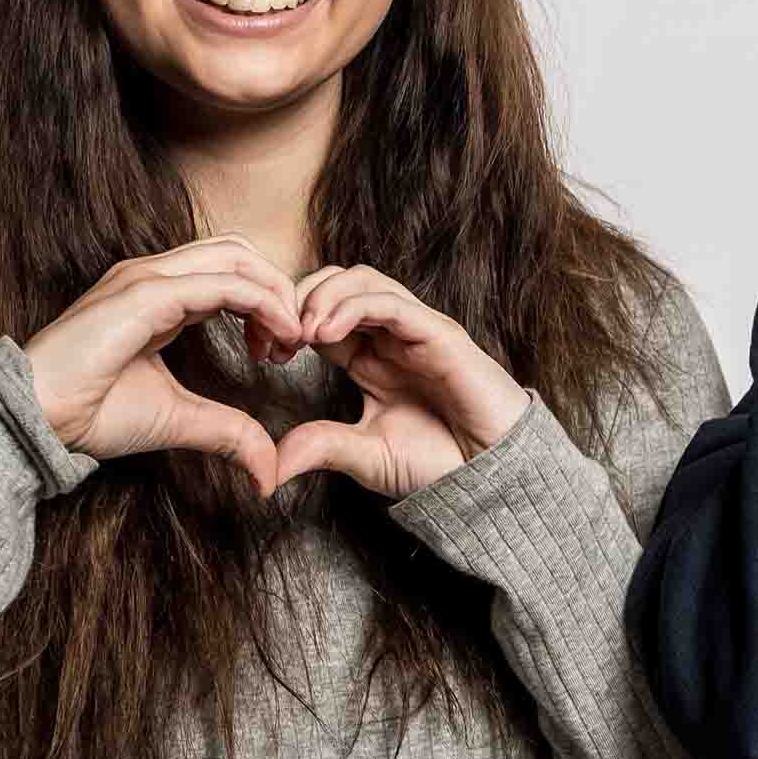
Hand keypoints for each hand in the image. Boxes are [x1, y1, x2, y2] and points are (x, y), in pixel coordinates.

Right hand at [21, 237, 306, 494]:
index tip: (282, 352)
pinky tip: (277, 338)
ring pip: (238, 257)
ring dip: (278, 294)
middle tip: (294, 344)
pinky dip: (262, 304)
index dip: (269, 303)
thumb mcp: (178, 420)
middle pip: (242, 253)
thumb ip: (228, 432)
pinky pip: (223, 283)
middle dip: (281, 291)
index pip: (232, 272)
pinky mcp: (145, 294)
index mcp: (159, 295)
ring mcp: (146, 278)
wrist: (36, 420)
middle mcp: (153, 275)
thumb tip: (269, 471)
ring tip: (290, 341)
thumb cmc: (90, 414)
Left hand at [274, 267, 536, 498]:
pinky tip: (325, 332)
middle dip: (298, 298)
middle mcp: (391, 336)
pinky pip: (391, 303)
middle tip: (277, 335)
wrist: (492, 479)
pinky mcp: (440, 334)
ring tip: (301, 330)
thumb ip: (321, 447)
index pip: (321, 312)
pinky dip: (352, 306)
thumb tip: (270, 462)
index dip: (287, 320)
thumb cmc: (439, 464)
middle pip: (336, 282)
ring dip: (322, 295)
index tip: (264, 352)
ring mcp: (416, 330)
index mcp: (371, 357)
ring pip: (361, 280)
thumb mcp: (364, 455)